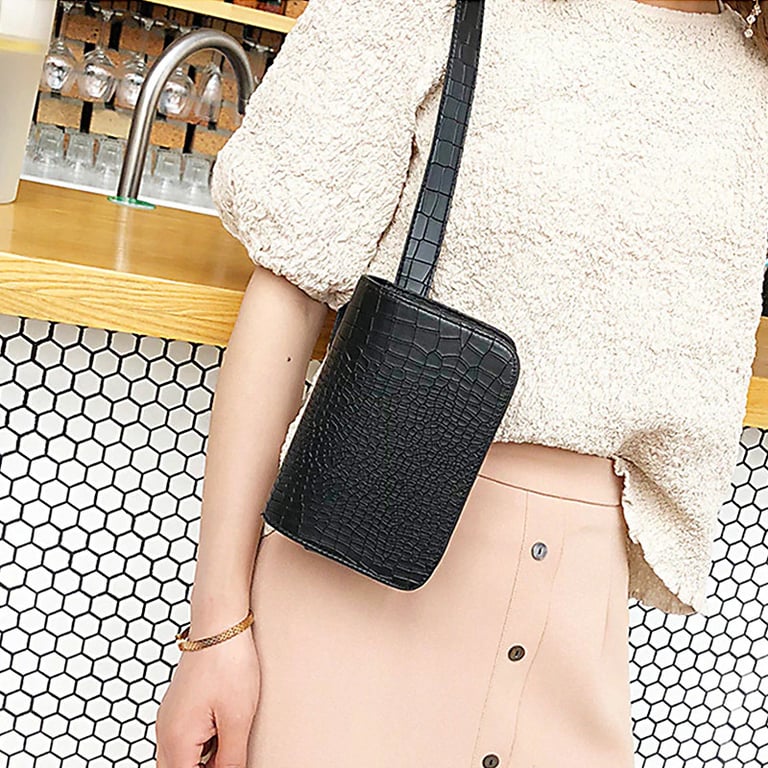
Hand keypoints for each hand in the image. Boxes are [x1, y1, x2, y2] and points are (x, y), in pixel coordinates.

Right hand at [155, 627, 259, 767]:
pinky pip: (181, 739)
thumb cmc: (228, 663)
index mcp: (176, 740)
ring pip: (176, 758)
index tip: (228, 764)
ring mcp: (169, 716)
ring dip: (197, 761)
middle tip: (226, 759)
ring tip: (226, 746)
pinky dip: (197, 748)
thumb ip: (231, 760)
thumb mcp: (237, 719)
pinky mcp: (179, 705)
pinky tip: (220, 736)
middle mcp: (165, 730)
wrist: (219, 624)